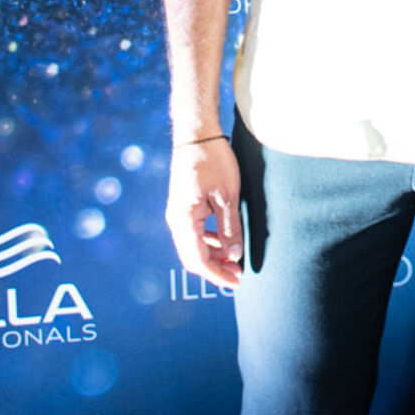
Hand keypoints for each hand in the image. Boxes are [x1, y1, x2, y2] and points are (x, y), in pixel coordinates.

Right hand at [165, 138, 242, 287]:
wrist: (196, 133)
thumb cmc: (213, 161)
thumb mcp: (227, 196)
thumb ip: (230, 228)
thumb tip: (235, 255)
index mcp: (183, 220)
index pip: (198, 260)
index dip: (217, 274)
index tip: (236, 281)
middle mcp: (176, 219)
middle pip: (193, 256)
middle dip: (215, 268)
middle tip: (238, 274)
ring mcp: (178, 212)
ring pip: (193, 245)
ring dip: (213, 255)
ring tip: (235, 259)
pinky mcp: (183, 205)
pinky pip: (194, 232)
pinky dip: (209, 241)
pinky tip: (225, 241)